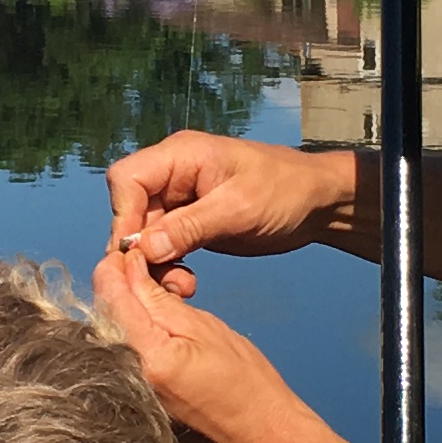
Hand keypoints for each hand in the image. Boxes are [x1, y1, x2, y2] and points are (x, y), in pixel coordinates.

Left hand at [93, 242, 338, 442]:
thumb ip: (159, 298)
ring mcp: (123, 396)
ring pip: (108, 335)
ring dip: (127, 313)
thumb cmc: (246, 386)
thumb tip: (131, 268)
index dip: (116, 265)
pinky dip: (130, 340)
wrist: (262, 441)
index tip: (132, 254)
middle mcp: (124, 377)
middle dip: (122, 288)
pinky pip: (116, 360)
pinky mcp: (129, 407)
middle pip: (102, 313)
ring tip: (162, 309)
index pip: (108, 292)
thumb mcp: (205, 328)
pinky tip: (156, 338)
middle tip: (155, 280)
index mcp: (146, 355)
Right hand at [105, 130, 354, 288]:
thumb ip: (189, 227)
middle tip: (156, 282)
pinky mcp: (189, 222)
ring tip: (180, 287)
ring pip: (144, 234)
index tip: (134, 255)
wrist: (318, 203)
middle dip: (138, 249)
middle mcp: (173, 175)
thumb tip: (143, 249)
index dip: (123, 217)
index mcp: (180, 156)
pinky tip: (186, 283)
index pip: (127, 180)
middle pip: (130, 210)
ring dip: (153, 264)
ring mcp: (180, 199)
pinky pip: (163, 245)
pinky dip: (168, 266)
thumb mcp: (238, 209)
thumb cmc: (286, 190)